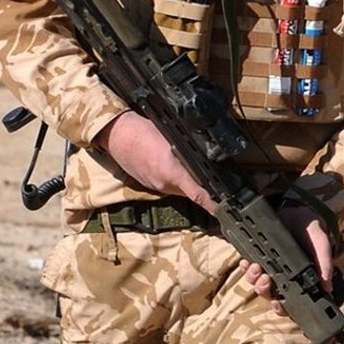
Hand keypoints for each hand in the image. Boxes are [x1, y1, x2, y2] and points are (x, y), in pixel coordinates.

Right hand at [96, 111, 215, 213]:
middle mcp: (165, 185)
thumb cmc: (142, 132)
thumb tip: (210, 160)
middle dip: (206, 191)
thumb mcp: (171, 137)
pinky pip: (170, 186)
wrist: (116, 135)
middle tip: (220, 185)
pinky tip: (177, 167)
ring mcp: (156, 187)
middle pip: (193, 193)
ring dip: (190, 184)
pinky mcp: (150, 185)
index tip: (226, 212)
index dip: (214, 205)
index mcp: (172, 173)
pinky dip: (177, 180)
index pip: (199, 195)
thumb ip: (190, 151)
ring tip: (198, 172)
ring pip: (181, 190)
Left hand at [240, 202, 333, 302]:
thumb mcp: (321, 244)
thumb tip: (328, 287)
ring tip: (257, 267)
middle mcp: (283, 278)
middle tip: (266, 279)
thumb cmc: (311, 231)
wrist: (296, 210)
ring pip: (257, 283)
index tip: (277, 303)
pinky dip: (246, 267)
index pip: (290, 302)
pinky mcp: (258, 257)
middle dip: (265, 291)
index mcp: (300, 280)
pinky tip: (247, 262)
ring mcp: (269, 268)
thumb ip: (324, 263)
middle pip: (270, 295)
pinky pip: (248, 268)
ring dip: (255, 279)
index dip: (282, 308)